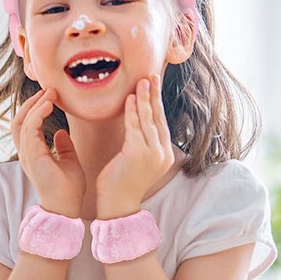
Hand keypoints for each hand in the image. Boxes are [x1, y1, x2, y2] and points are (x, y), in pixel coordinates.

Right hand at [12, 87, 84, 217]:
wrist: (67, 208)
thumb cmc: (68, 190)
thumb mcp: (70, 161)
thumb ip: (64, 146)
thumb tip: (62, 131)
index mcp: (33, 153)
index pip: (27, 124)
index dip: (36, 108)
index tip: (51, 96)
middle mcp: (26, 152)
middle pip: (18, 120)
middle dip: (31, 103)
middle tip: (48, 90)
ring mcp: (27, 154)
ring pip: (21, 122)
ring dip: (34, 105)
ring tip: (49, 93)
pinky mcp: (32, 156)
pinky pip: (29, 128)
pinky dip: (37, 114)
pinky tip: (48, 105)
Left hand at [96, 74, 173, 216]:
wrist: (117, 205)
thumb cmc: (120, 182)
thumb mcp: (134, 159)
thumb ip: (138, 142)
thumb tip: (136, 124)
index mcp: (163, 154)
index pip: (160, 122)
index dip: (157, 102)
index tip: (153, 85)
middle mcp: (162, 153)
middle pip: (158, 117)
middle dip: (154, 95)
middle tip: (151, 75)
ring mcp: (152, 154)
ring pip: (149, 120)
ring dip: (145, 98)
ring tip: (141, 81)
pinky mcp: (139, 155)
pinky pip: (136, 127)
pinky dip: (133, 111)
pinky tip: (131, 99)